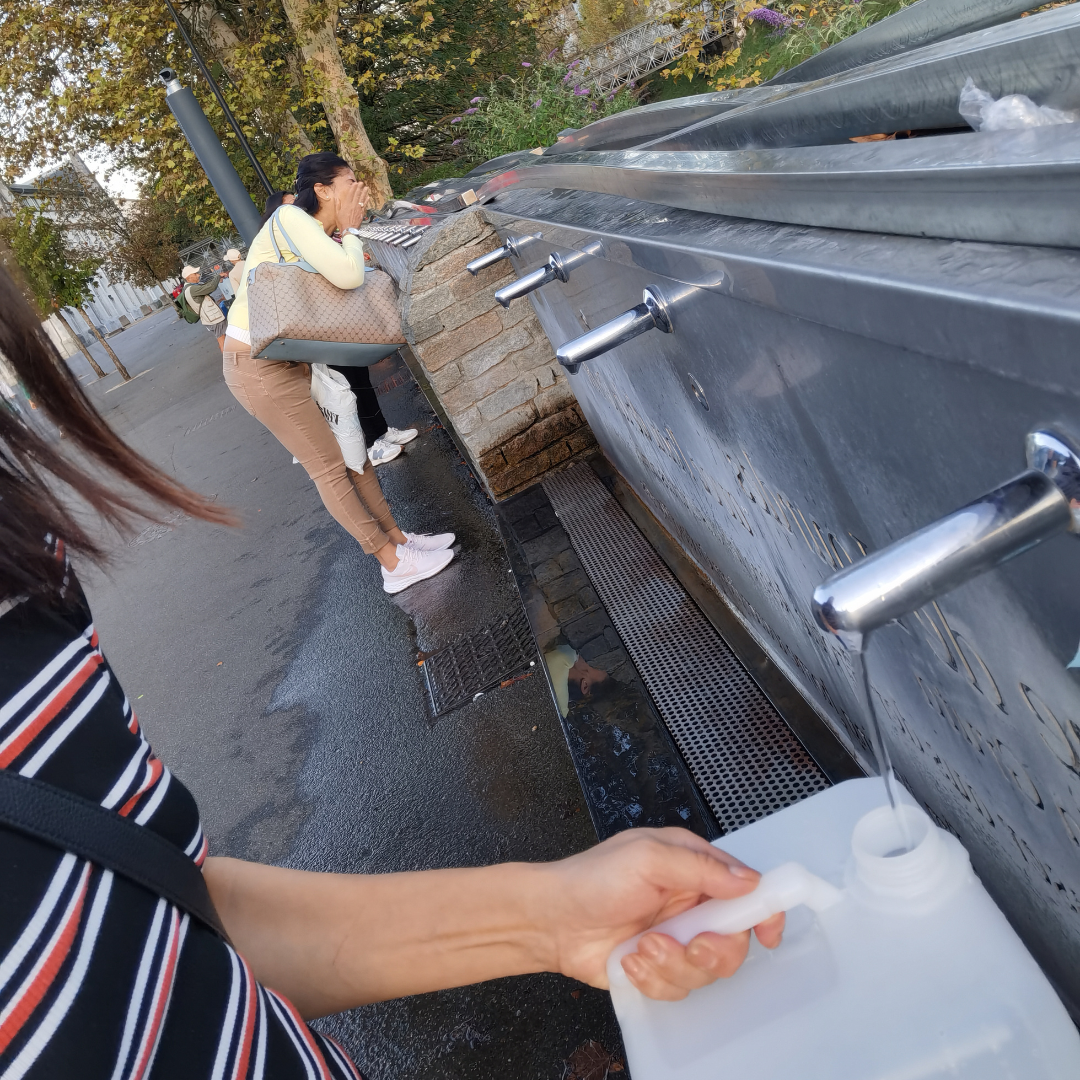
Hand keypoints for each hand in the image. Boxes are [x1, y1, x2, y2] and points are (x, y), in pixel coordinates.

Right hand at [335, 180, 369, 231]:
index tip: (355, 183)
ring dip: (364, 193)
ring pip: (362, 199)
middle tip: (361, 183)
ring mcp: (358, 209)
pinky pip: (365, 205)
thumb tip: (337, 198)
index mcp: (347, 205)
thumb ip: (338, 205)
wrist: (349, 230)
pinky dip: (366, 201)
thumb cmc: (342, 222)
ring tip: (366, 188)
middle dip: (359, 188)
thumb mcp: (337, 213)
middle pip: (357, 195)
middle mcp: (353, 205)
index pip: (350, 194)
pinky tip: (368, 197)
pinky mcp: (362, 213)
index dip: (353, 188)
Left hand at [534, 828, 783, 1000]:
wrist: (550, 920)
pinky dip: (653, 978)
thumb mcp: (648, 858)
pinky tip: (629, 959)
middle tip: (690, 943)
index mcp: (693, 867)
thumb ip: (701, 868)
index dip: (764, 911)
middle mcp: (690, 903)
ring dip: (673, 963)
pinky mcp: (658, 967)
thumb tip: (749, 880)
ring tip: (642, 947)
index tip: (768, 934)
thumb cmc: (592, 878)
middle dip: (713, 948)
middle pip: (734, 938)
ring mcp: (675, 938)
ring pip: (707, 970)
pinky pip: (678, 988)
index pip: (747, 888)